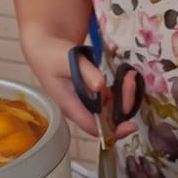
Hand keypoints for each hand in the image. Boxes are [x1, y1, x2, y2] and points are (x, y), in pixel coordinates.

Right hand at [20, 32, 139, 139]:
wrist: (45, 47)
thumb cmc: (52, 54)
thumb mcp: (67, 59)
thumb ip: (84, 72)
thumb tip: (100, 86)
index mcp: (70, 105)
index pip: (93, 127)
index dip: (113, 130)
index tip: (132, 125)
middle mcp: (80, 108)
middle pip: (108, 118)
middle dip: (124, 102)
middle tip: (130, 79)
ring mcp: (87, 102)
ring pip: (113, 108)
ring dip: (125, 94)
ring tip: (129, 74)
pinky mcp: (93, 94)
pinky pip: (112, 98)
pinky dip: (122, 89)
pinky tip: (126, 75)